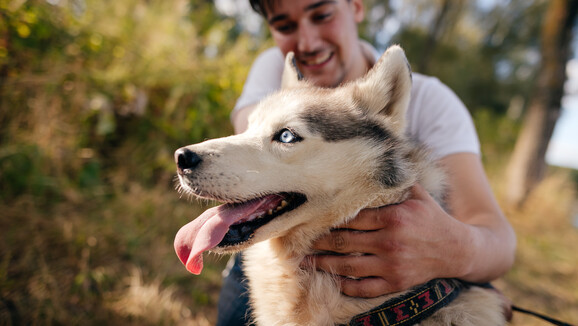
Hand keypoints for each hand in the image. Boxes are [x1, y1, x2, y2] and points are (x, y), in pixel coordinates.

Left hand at [304, 184, 470, 297]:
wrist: (459, 249)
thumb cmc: (431, 217)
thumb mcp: (416, 193)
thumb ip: (393, 180)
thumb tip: (375, 153)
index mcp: (392, 216)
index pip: (351, 218)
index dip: (327, 219)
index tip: (309, 218)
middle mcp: (390, 241)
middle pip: (343, 242)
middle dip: (317, 241)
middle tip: (297, 240)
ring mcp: (392, 264)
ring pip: (348, 266)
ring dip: (323, 264)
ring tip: (304, 261)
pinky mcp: (396, 282)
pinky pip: (365, 287)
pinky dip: (346, 285)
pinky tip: (331, 280)